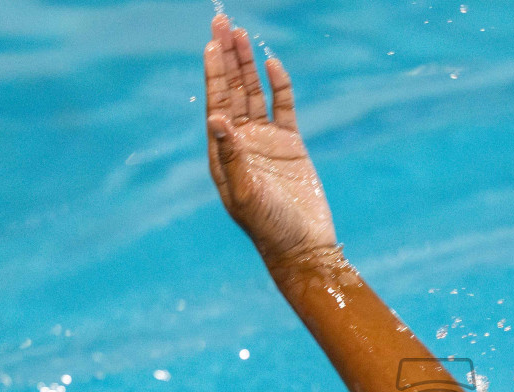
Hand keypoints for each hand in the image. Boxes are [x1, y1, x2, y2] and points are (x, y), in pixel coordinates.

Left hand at [205, 15, 337, 268]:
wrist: (304, 247)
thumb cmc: (269, 228)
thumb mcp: (246, 194)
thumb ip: (232, 157)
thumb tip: (215, 118)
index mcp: (223, 154)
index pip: (216, 104)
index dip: (214, 74)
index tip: (210, 45)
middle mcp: (241, 143)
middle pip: (232, 91)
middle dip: (226, 58)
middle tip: (222, 23)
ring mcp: (266, 142)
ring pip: (254, 94)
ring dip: (247, 64)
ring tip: (242, 33)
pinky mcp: (292, 145)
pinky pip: (283, 107)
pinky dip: (278, 86)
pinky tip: (272, 64)